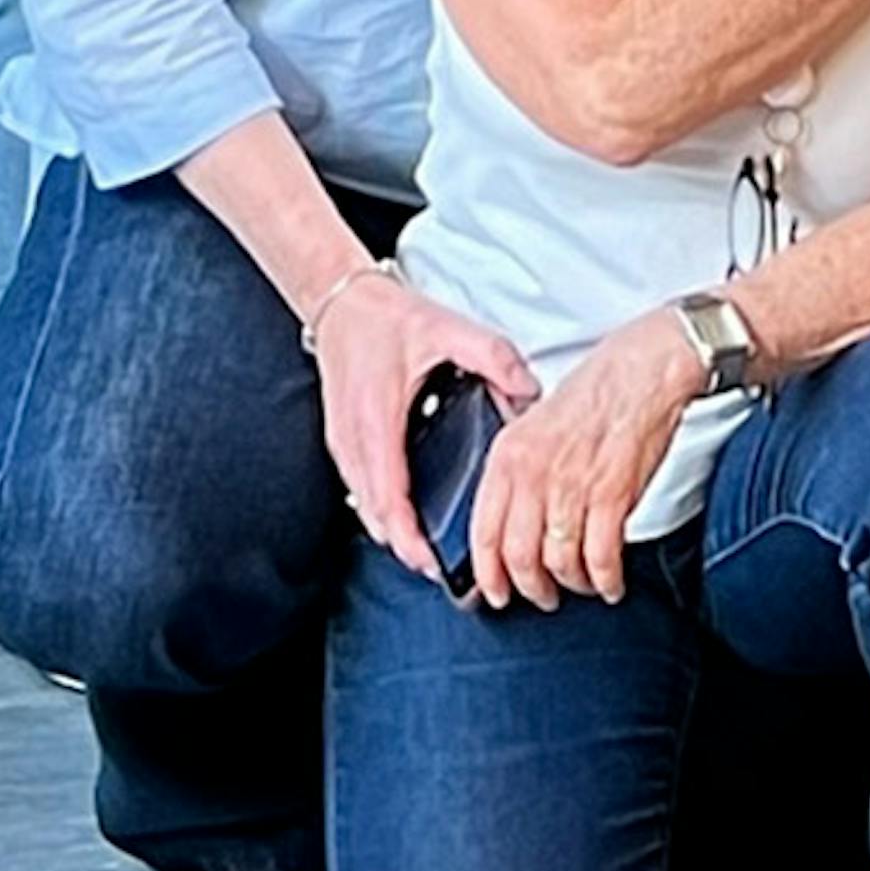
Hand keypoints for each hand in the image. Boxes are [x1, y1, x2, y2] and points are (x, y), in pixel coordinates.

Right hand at [310, 257, 542, 581]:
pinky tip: (409, 514)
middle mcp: (353, 439)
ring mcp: (343, 444)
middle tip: (443, 569)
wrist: (341, 302)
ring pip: (364, 507)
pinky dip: (382, 510)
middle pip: (374, 515)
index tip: (431, 562)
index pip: (388, 496)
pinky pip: (360, 490)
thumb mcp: (446, 328)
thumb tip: (528, 389)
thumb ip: (492, 357)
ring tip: (430, 551)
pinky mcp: (343, 442)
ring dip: (393, 531)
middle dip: (406, 547)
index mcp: (377, 419)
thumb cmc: (385, 318)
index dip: (409, 537)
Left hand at [461, 311, 706, 610]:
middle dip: (532, 588)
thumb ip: (517, 469)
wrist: (644, 370)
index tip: (493, 593)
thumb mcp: (533, 423)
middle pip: (519, 557)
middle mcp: (535, 472)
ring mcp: (573, 485)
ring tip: (583, 584)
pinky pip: (601, 558)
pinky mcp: (613, 494)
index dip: (486, 573)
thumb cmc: (595, 392)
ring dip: (573, 584)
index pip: (482, 531)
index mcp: (508, 454)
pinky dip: (606, 580)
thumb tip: (511, 520)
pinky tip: (611, 583)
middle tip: (544, 596)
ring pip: (560, 562)